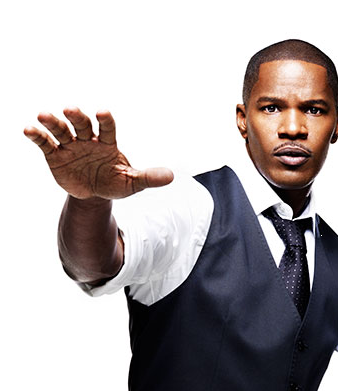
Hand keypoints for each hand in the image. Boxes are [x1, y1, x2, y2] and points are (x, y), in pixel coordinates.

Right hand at [24, 108, 172, 198]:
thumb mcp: (132, 183)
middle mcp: (88, 140)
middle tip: (71, 109)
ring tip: (43, 116)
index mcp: (108, 143)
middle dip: (77, 117)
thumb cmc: (115, 183)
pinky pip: (45, 143)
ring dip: (53, 122)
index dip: (105, 120)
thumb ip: (149, 177)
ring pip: (61, 130)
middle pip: (81, 124)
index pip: (107, 128)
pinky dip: (37, 136)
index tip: (102, 113)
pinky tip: (28, 129)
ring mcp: (71, 146)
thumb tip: (172, 176)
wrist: (95, 195)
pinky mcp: (55, 155)